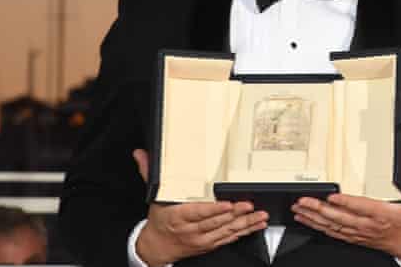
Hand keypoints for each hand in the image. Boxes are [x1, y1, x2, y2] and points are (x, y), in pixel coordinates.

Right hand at [132, 149, 267, 266]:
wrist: (157, 247)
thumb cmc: (160, 220)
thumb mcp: (153, 196)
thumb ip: (150, 174)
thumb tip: (141, 154)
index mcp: (178, 217)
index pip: (198, 212)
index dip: (213, 210)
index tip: (227, 203)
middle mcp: (192, 230)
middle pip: (216, 222)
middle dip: (234, 213)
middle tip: (249, 205)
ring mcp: (203, 239)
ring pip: (226, 231)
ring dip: (245, 223)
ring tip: (259, 215)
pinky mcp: (211, 244)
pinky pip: (230, 238)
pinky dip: (245, 231)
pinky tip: (256, 224)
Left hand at [291, 162, 400, 262]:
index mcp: (381, 214)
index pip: (361, 207)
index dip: (346, 202)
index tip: (332, 196)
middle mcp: (367, 225)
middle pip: (340, 217)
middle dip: (320, 209)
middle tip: (304, 201)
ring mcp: (359, 232)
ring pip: (333, 226)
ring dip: (315, 218)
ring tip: (299, 209)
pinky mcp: (354, 237)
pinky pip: (334, 233)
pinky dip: (319, 227)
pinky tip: (308, 220)